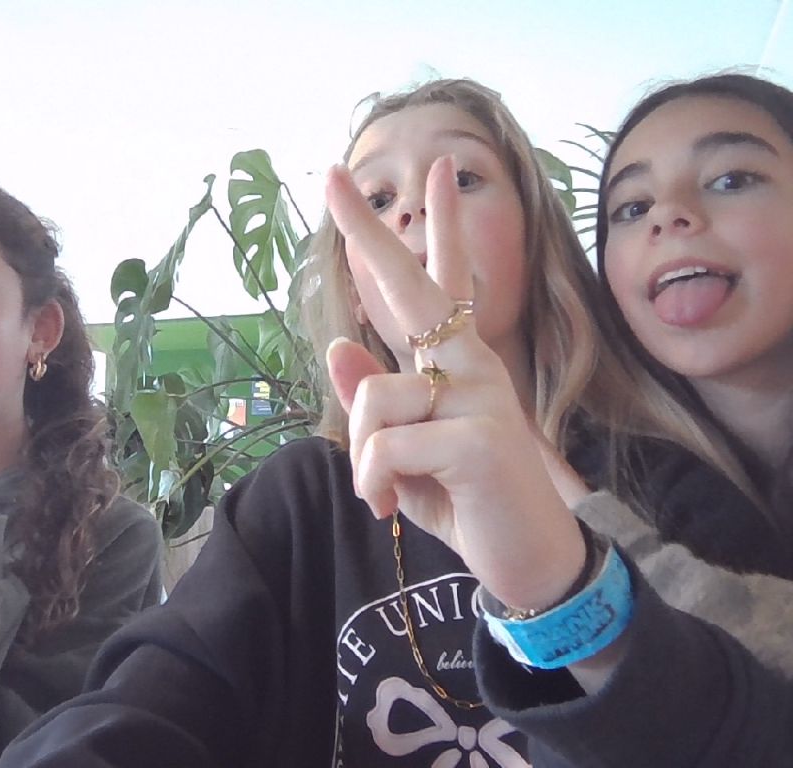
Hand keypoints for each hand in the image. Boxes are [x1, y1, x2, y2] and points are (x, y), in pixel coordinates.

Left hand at [325, 156, 584, 609]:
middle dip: (368, 231)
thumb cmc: (464, 501)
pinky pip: (383, 446)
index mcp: (457, 364)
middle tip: (333, 173)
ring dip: (362, 456)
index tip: (434, 170)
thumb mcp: (403, 453)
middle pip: (413, 288)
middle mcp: (471, 364)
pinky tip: (389, 505)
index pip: (441, 284)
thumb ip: (373, 401)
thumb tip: (338, 343)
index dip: (434, 228)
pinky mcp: (476, 437)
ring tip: (386, 489)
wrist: (529, 561)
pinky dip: (372, 483)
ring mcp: (479, 396)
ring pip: (373, 400)